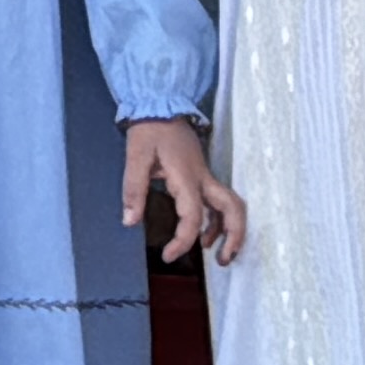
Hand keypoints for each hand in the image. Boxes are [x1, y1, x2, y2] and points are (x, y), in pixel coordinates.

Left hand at [121, 117, 241, 267]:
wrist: (160, 103)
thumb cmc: (149, 130)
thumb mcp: (136, 156)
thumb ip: (134, 189)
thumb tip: (130, 222)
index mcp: (187, 177)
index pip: (192, 217)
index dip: (182, 241)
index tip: (167, 256)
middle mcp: (203, 179)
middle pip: (233, 209)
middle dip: (234, 237)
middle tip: (223, 261)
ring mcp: (206, 176)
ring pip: (231, 206)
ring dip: (230, 231)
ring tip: (217, 254)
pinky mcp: (203, 175)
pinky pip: (219, 202)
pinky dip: (218, 220)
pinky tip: (206, 233)